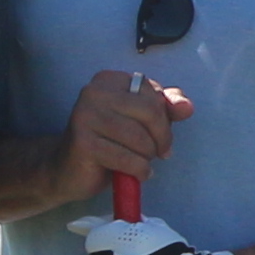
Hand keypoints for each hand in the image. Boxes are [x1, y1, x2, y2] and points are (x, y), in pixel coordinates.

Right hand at [64, 71, 190, 191]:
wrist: (67, 170)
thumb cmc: (107, 142)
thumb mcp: (139, 122)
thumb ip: (164, 109)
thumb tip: (187, 107)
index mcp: (109, 80)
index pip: (154, 94)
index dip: (165, 118)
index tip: (160, 136)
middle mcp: (94, 92)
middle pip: (150, 112)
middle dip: (161, 138)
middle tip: (158, 153)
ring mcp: (85, 116)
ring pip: (140, 138)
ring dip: (147, 157)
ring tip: (140, 162)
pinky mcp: (83, 143)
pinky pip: (128, 158)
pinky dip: (138, 170)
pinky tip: (134, 174)